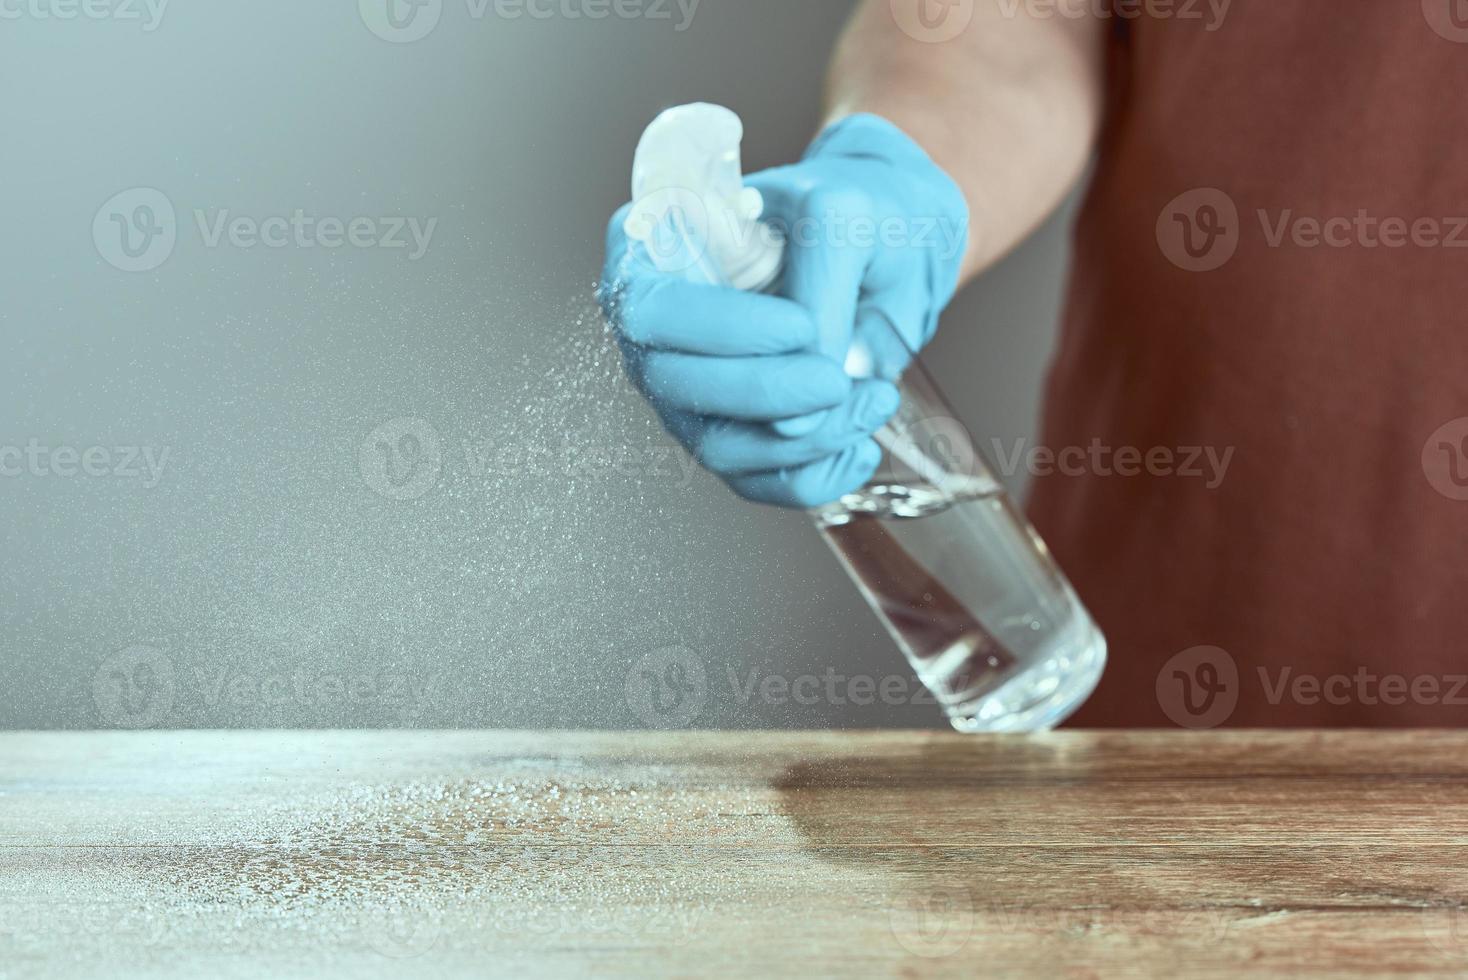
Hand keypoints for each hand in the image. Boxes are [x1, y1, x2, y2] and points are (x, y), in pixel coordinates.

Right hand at [598, 113, 968, 508]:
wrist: (884, 244)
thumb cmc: (851, 214)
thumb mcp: (843, 222)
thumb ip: (819, 298)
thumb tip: (799, 417)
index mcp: (655, 248)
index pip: (650, 310)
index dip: (720, 330)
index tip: (800, 327)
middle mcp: (654, 328)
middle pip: (673, 385)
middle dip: (765, 392)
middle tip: (839, 379)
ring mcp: (684, 390)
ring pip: (715, 444)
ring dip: (803, 440)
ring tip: (874, 399)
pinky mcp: (728, 436)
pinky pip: (755, 481)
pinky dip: (815, 476)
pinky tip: (861, 446)